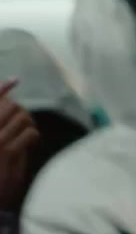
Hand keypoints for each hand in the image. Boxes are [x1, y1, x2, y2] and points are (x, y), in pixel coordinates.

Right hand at [0, 79, 39, 212]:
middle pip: (10, 106)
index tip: (15, 80)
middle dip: (21, 112)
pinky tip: (32, 143)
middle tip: (25, 123)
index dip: (2, 88)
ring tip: (28, 135)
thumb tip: (9, 104)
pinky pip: (28, 133)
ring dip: (29, 124)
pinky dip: (34, 136)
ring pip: (21, 118)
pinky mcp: (6, 152)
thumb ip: (0, 123)